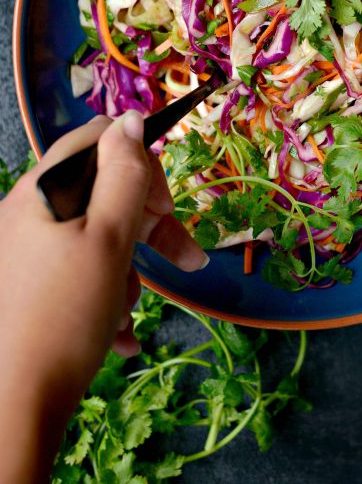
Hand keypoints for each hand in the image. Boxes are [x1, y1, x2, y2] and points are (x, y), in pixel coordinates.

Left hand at [0, 111, 206, 483]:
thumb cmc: (67, 315)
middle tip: (181, 257)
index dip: (140, 162)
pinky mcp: (35, 283)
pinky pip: (84, 268)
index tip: (164, 205)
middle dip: (148, 225)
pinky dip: (109, 293)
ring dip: (130, 269)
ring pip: (101, 235)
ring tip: (130, 311)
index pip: (99, 139)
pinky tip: (120, 332)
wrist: (18, 404)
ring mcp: (32, 248)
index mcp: (44, 189)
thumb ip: (125, 174)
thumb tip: (132, 117)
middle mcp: (33, 211)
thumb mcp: (109, 239)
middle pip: (105, 191)